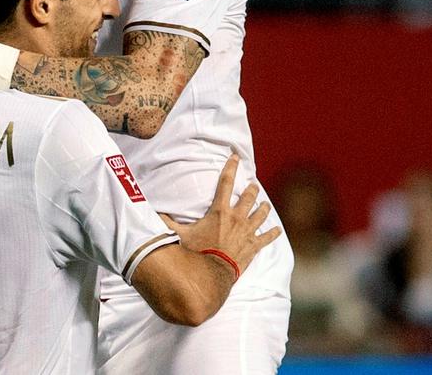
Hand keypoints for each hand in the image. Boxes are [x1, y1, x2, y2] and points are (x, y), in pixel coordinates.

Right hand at [160, 155, 280, 276]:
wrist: (213, 274)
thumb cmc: (196, 253)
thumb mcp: (179, 236)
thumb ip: (166, 223)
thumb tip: (153, 212)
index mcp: (220, 211)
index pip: (225, 183)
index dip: (231, 167)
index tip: (236, 156)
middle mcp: (236, 218)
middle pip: (248, 197)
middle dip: (251, 189)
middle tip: (253, 184)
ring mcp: (247, 232)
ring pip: (261, 214)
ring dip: (264, 208)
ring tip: (265, 204)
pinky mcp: (253, 246)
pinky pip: (267, 238)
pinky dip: (273, 233)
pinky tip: (278, 230)